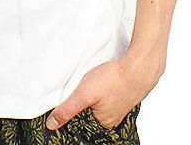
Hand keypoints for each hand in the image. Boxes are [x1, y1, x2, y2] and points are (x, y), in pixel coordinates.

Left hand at [45, 48, 163, 130]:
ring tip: (95, 79)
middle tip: (85, 83)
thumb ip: (67, 109)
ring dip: (95, 90)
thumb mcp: (84, 94)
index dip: (74, 105)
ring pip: (99, 99)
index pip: (80, 118)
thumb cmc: (114, 79)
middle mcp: (112, 117)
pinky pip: (109, 92)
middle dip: (85, 97)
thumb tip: (51, 124)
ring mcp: (120, 105)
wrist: (139, 66)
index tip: (72, 93)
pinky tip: (104, 77)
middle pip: (90, 108)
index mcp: (103, 122)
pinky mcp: (124, 92)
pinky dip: (105, 85)